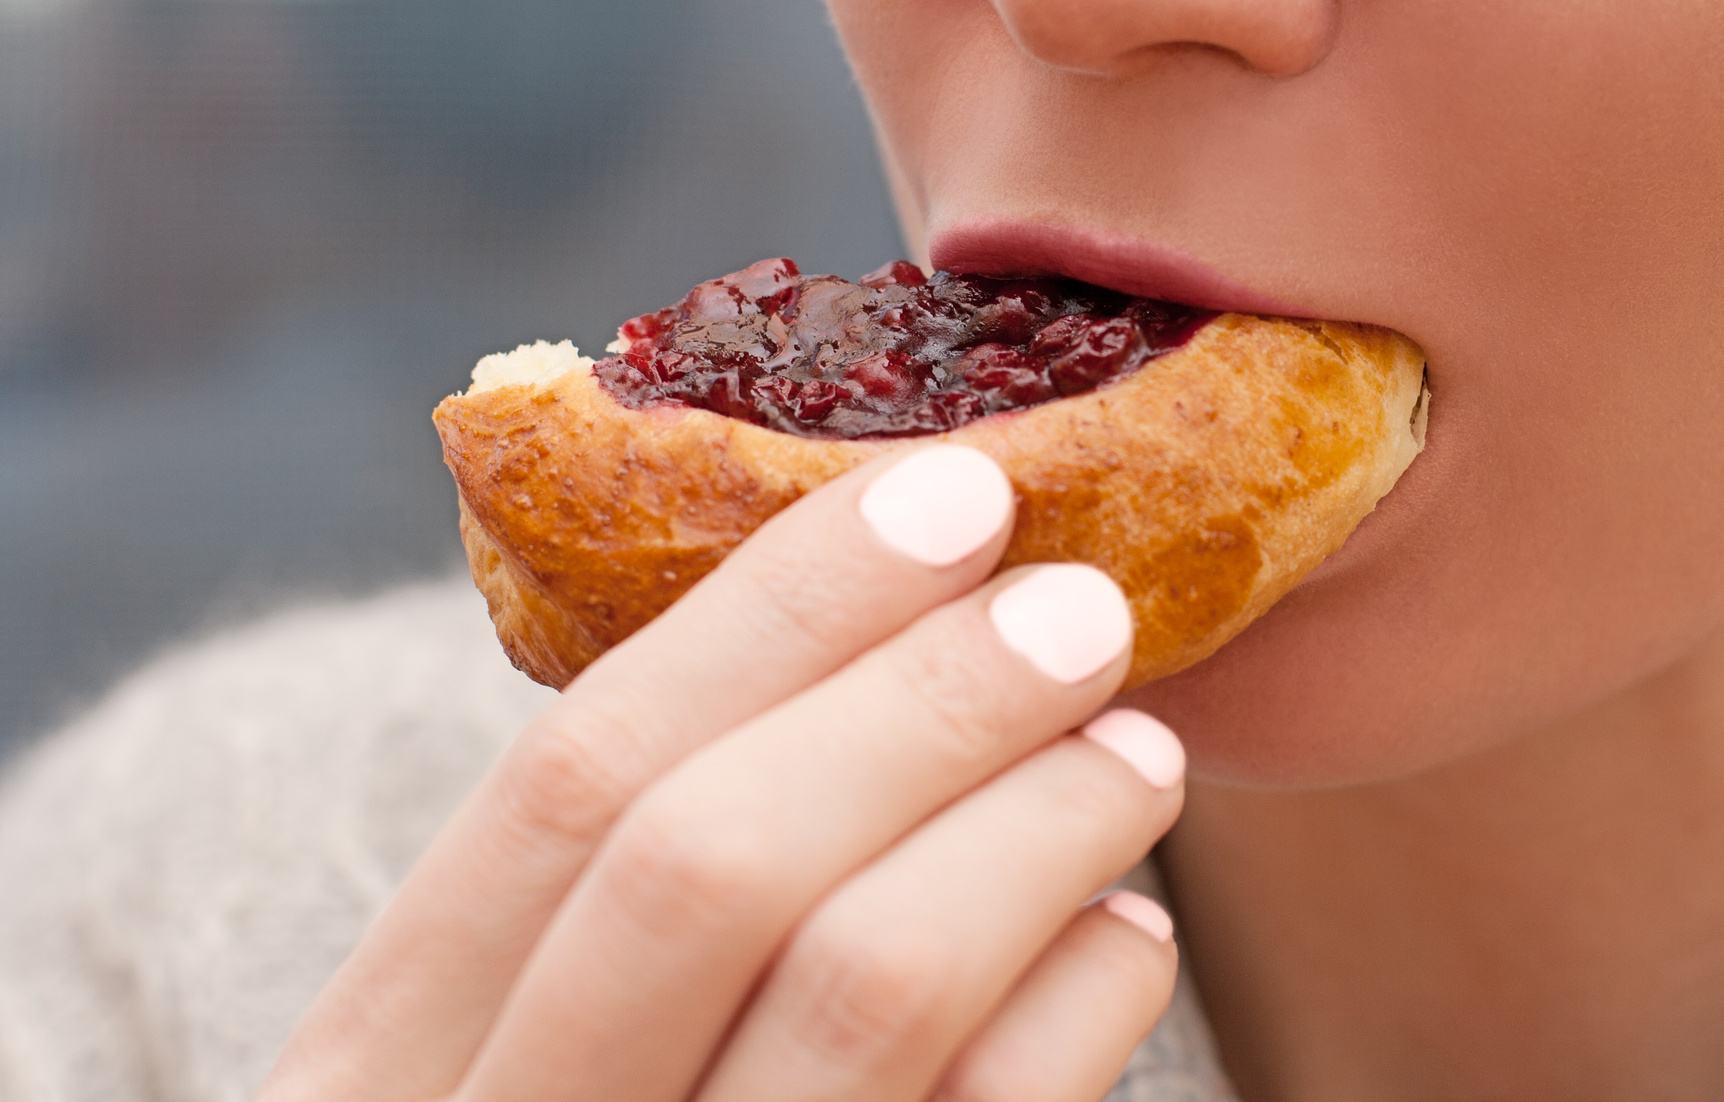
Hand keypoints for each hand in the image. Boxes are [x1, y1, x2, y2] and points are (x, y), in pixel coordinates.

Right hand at [259, 445, 1186, 1101]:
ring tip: (1134, 748)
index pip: (573, 781)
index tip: (943, 498)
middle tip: (1077, 603)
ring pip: (866, 994)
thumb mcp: (514, 1046)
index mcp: (377, 1068)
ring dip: (1029, 830)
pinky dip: (1076, 1015)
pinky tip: (1123, 938)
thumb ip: (623, 896)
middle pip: (712, 866)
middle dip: (918, 703)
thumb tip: (876, 642)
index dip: (775, 617)